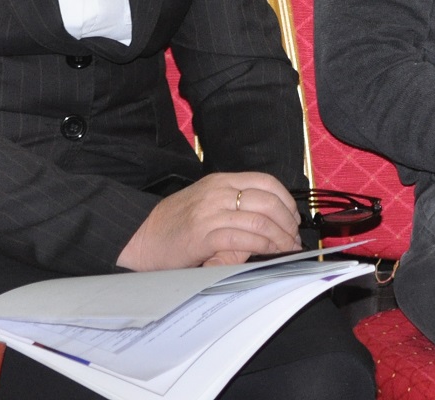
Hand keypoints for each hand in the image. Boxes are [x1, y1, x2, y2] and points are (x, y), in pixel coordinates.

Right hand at [116, 172, 300, 270]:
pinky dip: (263, 247)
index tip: (293, 218)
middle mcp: (218, 192)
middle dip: (288, 223)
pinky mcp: (204, 235)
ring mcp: (211, 212)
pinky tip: (269, 253)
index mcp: (221, 181)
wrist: (141, 237)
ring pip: (260, 221)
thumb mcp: (208, 202)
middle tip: (293, 239)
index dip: (287, 201)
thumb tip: (273, 223)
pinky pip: (244, 239)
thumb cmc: (176, 223)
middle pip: (268, 202)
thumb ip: (236, 205)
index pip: (267, 182)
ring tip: (286, 249)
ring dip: (280, 238)